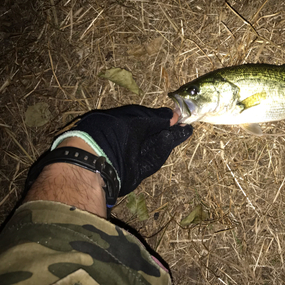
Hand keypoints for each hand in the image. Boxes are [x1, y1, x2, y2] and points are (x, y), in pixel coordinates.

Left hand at [55, 105, 191, 197]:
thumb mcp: (138, 118)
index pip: (146, 118)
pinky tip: (171, 137)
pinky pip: (154, 157)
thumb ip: (157, 118)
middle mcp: (128, 138)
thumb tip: (174, 115)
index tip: (177, 115)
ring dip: (169, 137)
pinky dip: (163, 148)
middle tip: (185, 124)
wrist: (99, 158)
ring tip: (184, 130)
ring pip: (155, 144)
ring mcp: (133, 154)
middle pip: (153, 132)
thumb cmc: (114, 130)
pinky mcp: (139, 168)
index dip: (162, 117)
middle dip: (169, 128)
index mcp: (122, 122)